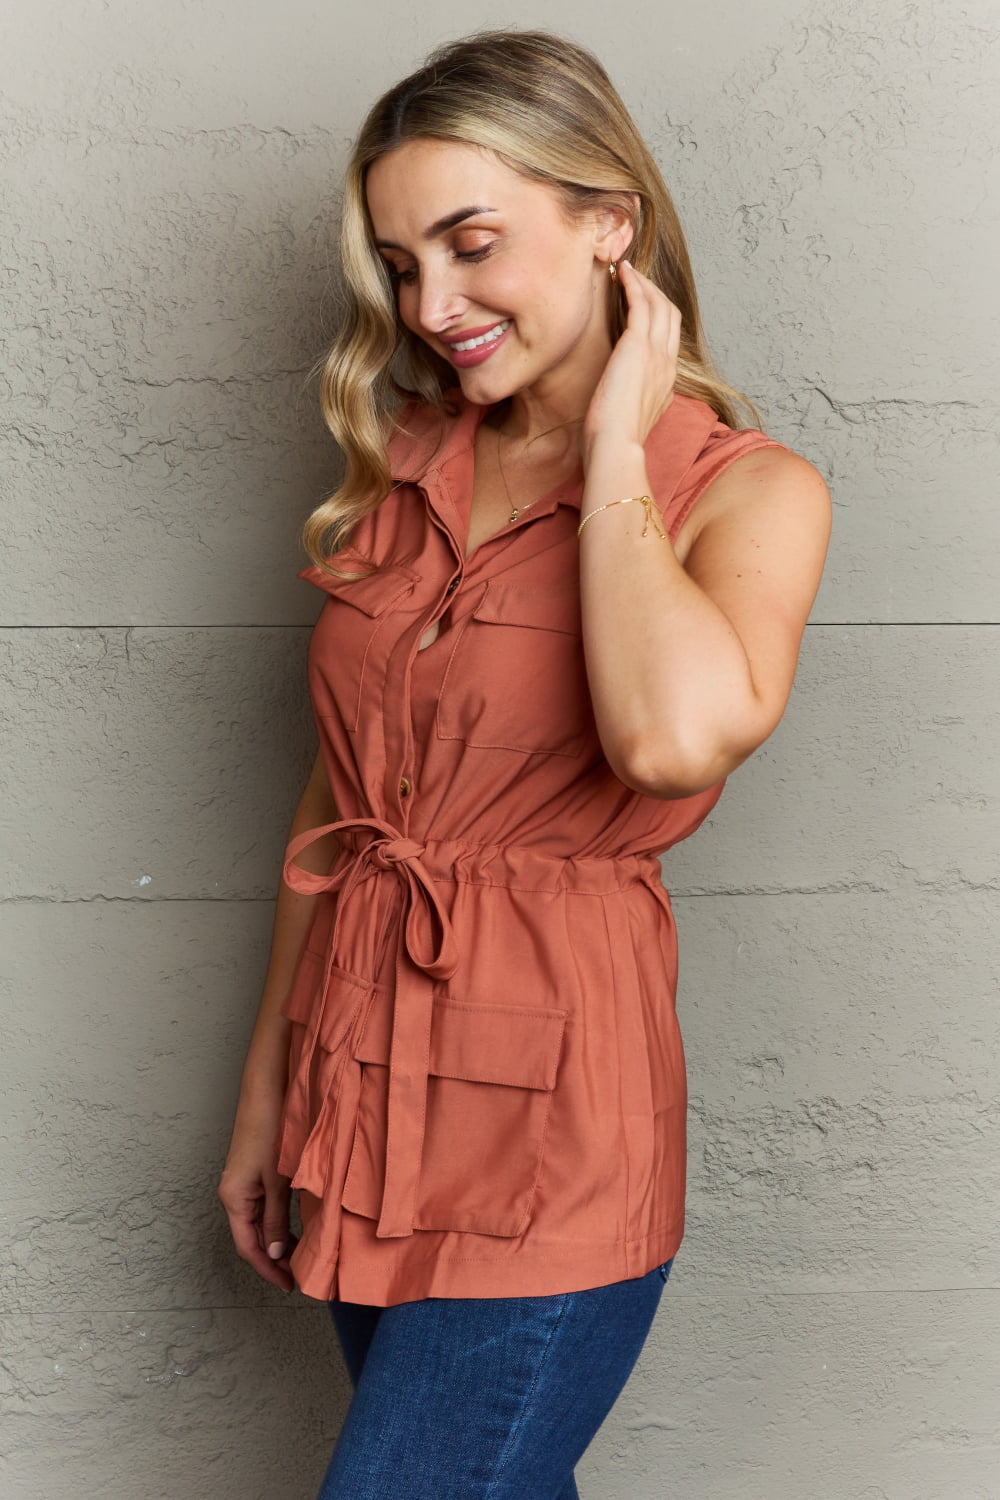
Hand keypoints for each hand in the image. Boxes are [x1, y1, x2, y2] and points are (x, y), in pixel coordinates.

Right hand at [218, 1100, 297, 1292]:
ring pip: (258, 1223)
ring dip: (276, 1241)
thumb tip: (276, 1254)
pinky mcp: (252, 1174)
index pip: (248, 1247)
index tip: (288, 1284)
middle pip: (251, 1238)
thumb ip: (276, 1219)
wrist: (265, 1093)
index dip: (268, 1269)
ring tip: (300, 1256)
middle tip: (298, 1274)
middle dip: (273, 1259)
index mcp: (234, 1199)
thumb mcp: (277, 1181)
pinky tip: (294, 1226)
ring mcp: (242, 1184)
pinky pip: (262, 1207)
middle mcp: (233, 1194)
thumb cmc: (269, 1131)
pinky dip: (276, 1221)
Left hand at [582, 260, 680, 460]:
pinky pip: (641, 303)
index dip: (657, 318)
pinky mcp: (638, 345)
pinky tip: (623, 273)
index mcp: (666, 382)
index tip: (640, 307)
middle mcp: (667, 364)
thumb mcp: (630, 418)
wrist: (615, 446)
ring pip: (660, 305)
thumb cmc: (612, 440)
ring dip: (645, 284)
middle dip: (655, 294)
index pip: (669, 340)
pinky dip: (634, 284)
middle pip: (671, 316)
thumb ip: (633, 401)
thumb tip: (623, 395)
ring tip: (628, 271)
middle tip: (636, 281)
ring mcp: (656, 353)